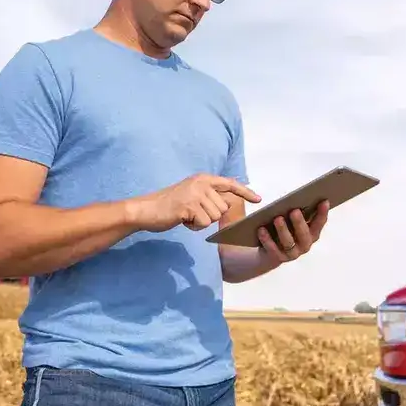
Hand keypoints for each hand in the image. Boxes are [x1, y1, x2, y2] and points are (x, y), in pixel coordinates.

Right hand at [131, 173, 260, 232]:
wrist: (146, 210)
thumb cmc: (169, 206)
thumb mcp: (191, 194)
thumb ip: (208, 196)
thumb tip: (227, 203)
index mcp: (203, 179)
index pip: (230, 184)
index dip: (245, 192)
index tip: (259, 199)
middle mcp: (201, 183)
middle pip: (223, 208)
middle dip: (210, 216)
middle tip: (192, 213)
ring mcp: (195, 193)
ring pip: (215, 217)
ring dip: (201, 222)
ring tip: (186, 216)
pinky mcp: (189, 206)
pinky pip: (204, 224)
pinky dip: (194, 227)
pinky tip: (182, 220)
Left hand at [257, 200, 329, 265]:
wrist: (269, 253)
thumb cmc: (284, 231)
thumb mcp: (292, 222)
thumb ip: (298, 213)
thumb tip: (298, 197)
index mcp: (311, 234)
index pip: (319, 223)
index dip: (322, 213)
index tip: (324, 201)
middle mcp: (304, 245)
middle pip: (304, 235)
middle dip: (299, 223)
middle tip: (294, 211)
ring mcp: (292, 253)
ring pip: (288, 242)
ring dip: (283, 230)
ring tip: (277, 219)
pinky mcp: (278, 258)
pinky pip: (272, 249)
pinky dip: (267, 239)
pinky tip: (261, 229)